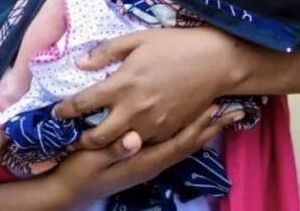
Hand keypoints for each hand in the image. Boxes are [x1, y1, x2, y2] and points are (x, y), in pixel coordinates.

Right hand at [48, 104, 243, 208]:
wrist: (67, 193)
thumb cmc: (78, 173)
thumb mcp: (91, 162)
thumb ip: (114, 150)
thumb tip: (135, 138)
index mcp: (144, 161)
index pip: (181, 142)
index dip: (200, 125)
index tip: (219, 108)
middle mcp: (152, 163)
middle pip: (189, 143)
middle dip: (210, 126)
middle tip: (232, 108)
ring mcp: (147, 162)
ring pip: (181, 142)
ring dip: (201, 127)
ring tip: (218, 110)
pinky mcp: (140, 159)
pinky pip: (170, 142)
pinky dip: (185, 130)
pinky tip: (187, 119)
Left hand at [53, 27, 250, 148]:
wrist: (215, 62)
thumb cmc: (175, 45)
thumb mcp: (137, 39)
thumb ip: (106, 52)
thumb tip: (80, 63)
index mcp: (122, 85)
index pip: (83, 104)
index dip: (64, 110)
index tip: (56, 112)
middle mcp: (134, 110)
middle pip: (97, 137)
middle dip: (80, 140)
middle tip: (72, 135)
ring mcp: (152, 125)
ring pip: (119, 145)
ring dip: (106, 143)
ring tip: (96, 137)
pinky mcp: (168, 132)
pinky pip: (143, 143)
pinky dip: (131, 141)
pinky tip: (127, 132)